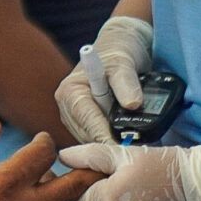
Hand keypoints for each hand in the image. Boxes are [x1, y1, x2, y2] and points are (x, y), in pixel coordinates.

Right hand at [55, 16, 154, 143]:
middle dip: (109, 143)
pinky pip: (97, 137)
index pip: (88, 121)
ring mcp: (75, 117)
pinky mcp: (85, 122)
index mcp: (70, 91)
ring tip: (131, 148)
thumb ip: (126, 82)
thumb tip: (132, 105)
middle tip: (131, 153)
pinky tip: (126, 141)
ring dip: (110, 143)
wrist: (121, 46)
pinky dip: (111, 139)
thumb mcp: (123, 62)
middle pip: (87, 135)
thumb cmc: (119, 51)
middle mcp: (68, 106)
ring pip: (92, 140)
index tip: (121, 149)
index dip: (105, 137)